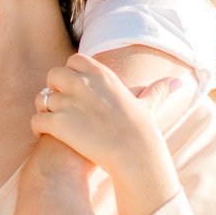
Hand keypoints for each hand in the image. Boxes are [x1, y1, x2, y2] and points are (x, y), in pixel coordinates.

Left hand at [31, 55, 180, 214]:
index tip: (77, 89)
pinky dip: (39, 128)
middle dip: (54, 89)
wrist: (133, 154)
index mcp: (101, 74)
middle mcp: (81, 82)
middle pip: (53, 75)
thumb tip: (179, 81)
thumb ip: (157, 90)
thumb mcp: (148, 105)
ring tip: (54, 122)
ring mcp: (67, 102)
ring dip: (45, 109)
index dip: (72, 74)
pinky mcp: (57, 123)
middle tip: (62, 106)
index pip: (74, 60)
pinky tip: (47, 135)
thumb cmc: (142, 131)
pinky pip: (36, 119)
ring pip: (41, 97)